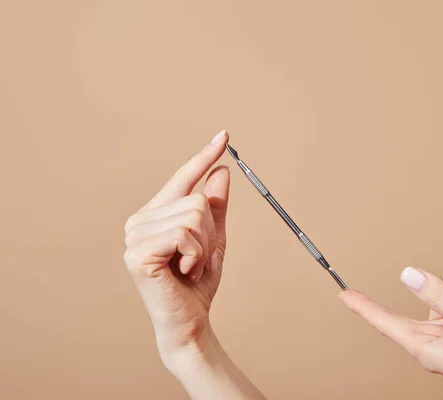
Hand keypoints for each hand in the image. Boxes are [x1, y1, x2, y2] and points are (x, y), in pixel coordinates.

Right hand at [124, 130, 266, 399]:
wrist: (189, 320)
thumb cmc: (198, 282)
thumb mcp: (213, 238)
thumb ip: (215, 206)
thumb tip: (222, 171)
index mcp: (155, 214)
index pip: (183, 178)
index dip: (204, 156)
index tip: (224, 135)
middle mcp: (139, 220)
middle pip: (196, 199)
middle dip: (210, 232)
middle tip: (196, 258)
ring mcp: (134, 236)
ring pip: (195, 215)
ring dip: (204, 246)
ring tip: (190, 266)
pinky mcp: (138, 253)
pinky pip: (186, 234)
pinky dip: (196, 255)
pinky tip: (184, 271)